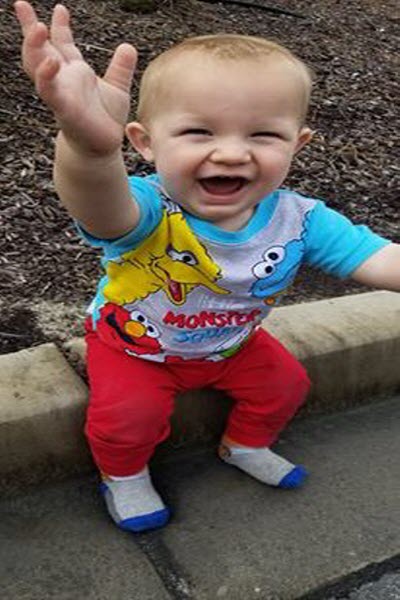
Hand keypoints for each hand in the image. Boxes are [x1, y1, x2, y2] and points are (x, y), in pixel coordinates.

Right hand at [15, 1, 137, 155]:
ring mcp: (60, 93)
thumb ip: (120, 68)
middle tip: (21, 4)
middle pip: (40, 48)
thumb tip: (128, 46)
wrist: (102, 147)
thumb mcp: (117, 89)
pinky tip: (50, 61)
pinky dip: (46, 76)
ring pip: (37, 65)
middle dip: (30, 27)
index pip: (61, 42)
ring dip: (34, 46)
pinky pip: (49, 91)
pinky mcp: (63, 108)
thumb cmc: (105, 120)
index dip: (59, 25)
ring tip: (38, 27)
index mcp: (75, 72)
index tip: (59, 7)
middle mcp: (63, 79)